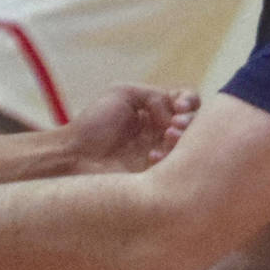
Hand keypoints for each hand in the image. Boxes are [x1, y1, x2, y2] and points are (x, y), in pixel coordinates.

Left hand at [64, 85, 199, 173]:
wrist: (74, 157)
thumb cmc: (93, 124)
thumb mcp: (122, 93)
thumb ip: (153, 94)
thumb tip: (174, 113)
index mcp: (154, 112)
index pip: (186, 103)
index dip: (189, 102)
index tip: (179, 105)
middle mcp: (161, 132)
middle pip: (195, 124)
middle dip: (190, 120)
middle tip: (175, 123)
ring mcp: (161, 154)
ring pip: (190, 146)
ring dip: (184, 138)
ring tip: (168, 135)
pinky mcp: (156, 176)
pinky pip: (177, 168)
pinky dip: (170, 158)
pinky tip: (153, 157)